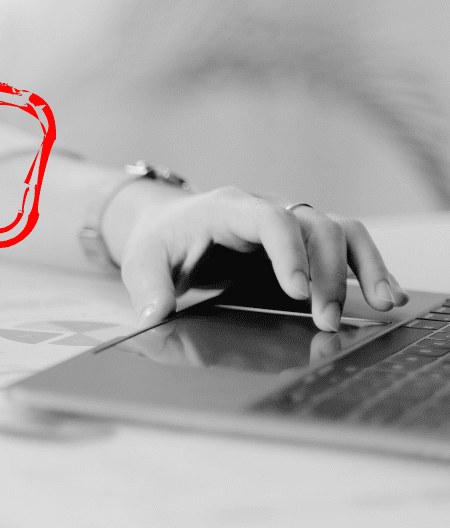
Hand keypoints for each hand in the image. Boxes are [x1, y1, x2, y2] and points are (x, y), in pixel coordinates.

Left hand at [105, 183, 408, 331]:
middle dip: (325, 274)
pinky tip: (386, 294)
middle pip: (313, 227)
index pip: (269, 219)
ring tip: (380, 303)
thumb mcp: (142, 263)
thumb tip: (154, 315)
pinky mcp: (303, 243)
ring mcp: (290, 223)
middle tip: (324, 319)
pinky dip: (368, 268)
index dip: (289, 252)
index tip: (296, 291)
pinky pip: (346, 246)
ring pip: (340, 231)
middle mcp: (266, 209)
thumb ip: (149, 288)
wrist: (167, 227)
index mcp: (227, 208)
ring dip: (361, 267)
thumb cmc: (158, 244)